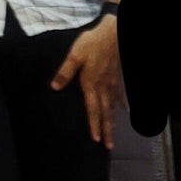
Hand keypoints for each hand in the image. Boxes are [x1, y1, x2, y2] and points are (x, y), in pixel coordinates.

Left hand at [51, 13, 122, 149]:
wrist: (114, 33)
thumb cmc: (92, 43)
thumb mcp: (74, 55)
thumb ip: (65, 72)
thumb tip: (54, 87)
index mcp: (91, 84)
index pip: (93, 109)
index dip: (94, 125)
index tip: (95, 139)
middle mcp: (104, 88)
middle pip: (106, 113)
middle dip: (107, 130)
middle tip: (108, 146)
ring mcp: (113, 84)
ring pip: (113, 107)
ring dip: (114, 122)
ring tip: (114, 135)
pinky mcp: (117, 78)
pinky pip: (120, 95)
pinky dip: (123, 105)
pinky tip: (126, 111)